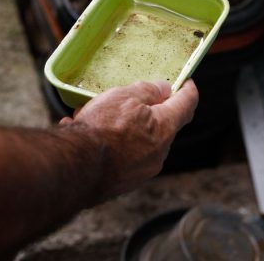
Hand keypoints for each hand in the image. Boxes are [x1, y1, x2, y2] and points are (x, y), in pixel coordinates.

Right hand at [59, 79, 198, 198]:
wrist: (76, 168)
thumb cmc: (102, 129)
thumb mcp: (125, 96)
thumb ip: (148, 90)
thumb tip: (163, 89)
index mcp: (165, 128)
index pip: (187, 104)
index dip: (188, 89)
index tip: (186, 82)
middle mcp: (159, 153)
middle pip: (160, 124)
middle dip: (145, 110)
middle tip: (126, 98)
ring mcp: (142, 170)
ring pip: (137, 140)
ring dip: (122, 127)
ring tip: (94, 117)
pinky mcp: (124, 182)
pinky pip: (121, 156)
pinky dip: (109, 144)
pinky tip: (86, 135)